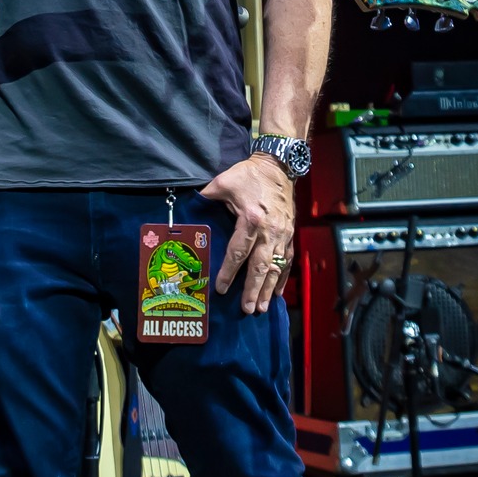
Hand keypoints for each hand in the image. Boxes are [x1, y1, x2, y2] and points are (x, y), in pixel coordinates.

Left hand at [204, 154, 296, 313]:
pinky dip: (282, 278)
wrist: (278, 167)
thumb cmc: (249, 175)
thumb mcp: (224, 182)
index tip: (221, 289)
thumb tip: (188, 208)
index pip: (239, 251)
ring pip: (276, 267)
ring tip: (261, 308)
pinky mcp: (289, 234)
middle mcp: (269, 231)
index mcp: (252, 219)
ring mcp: (282, 234)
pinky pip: (287, 260)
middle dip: (254, 290)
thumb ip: (207, 197)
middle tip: (247, 309)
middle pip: (261, 266)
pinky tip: (277, 293)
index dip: (229, 272)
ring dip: (268, 289)